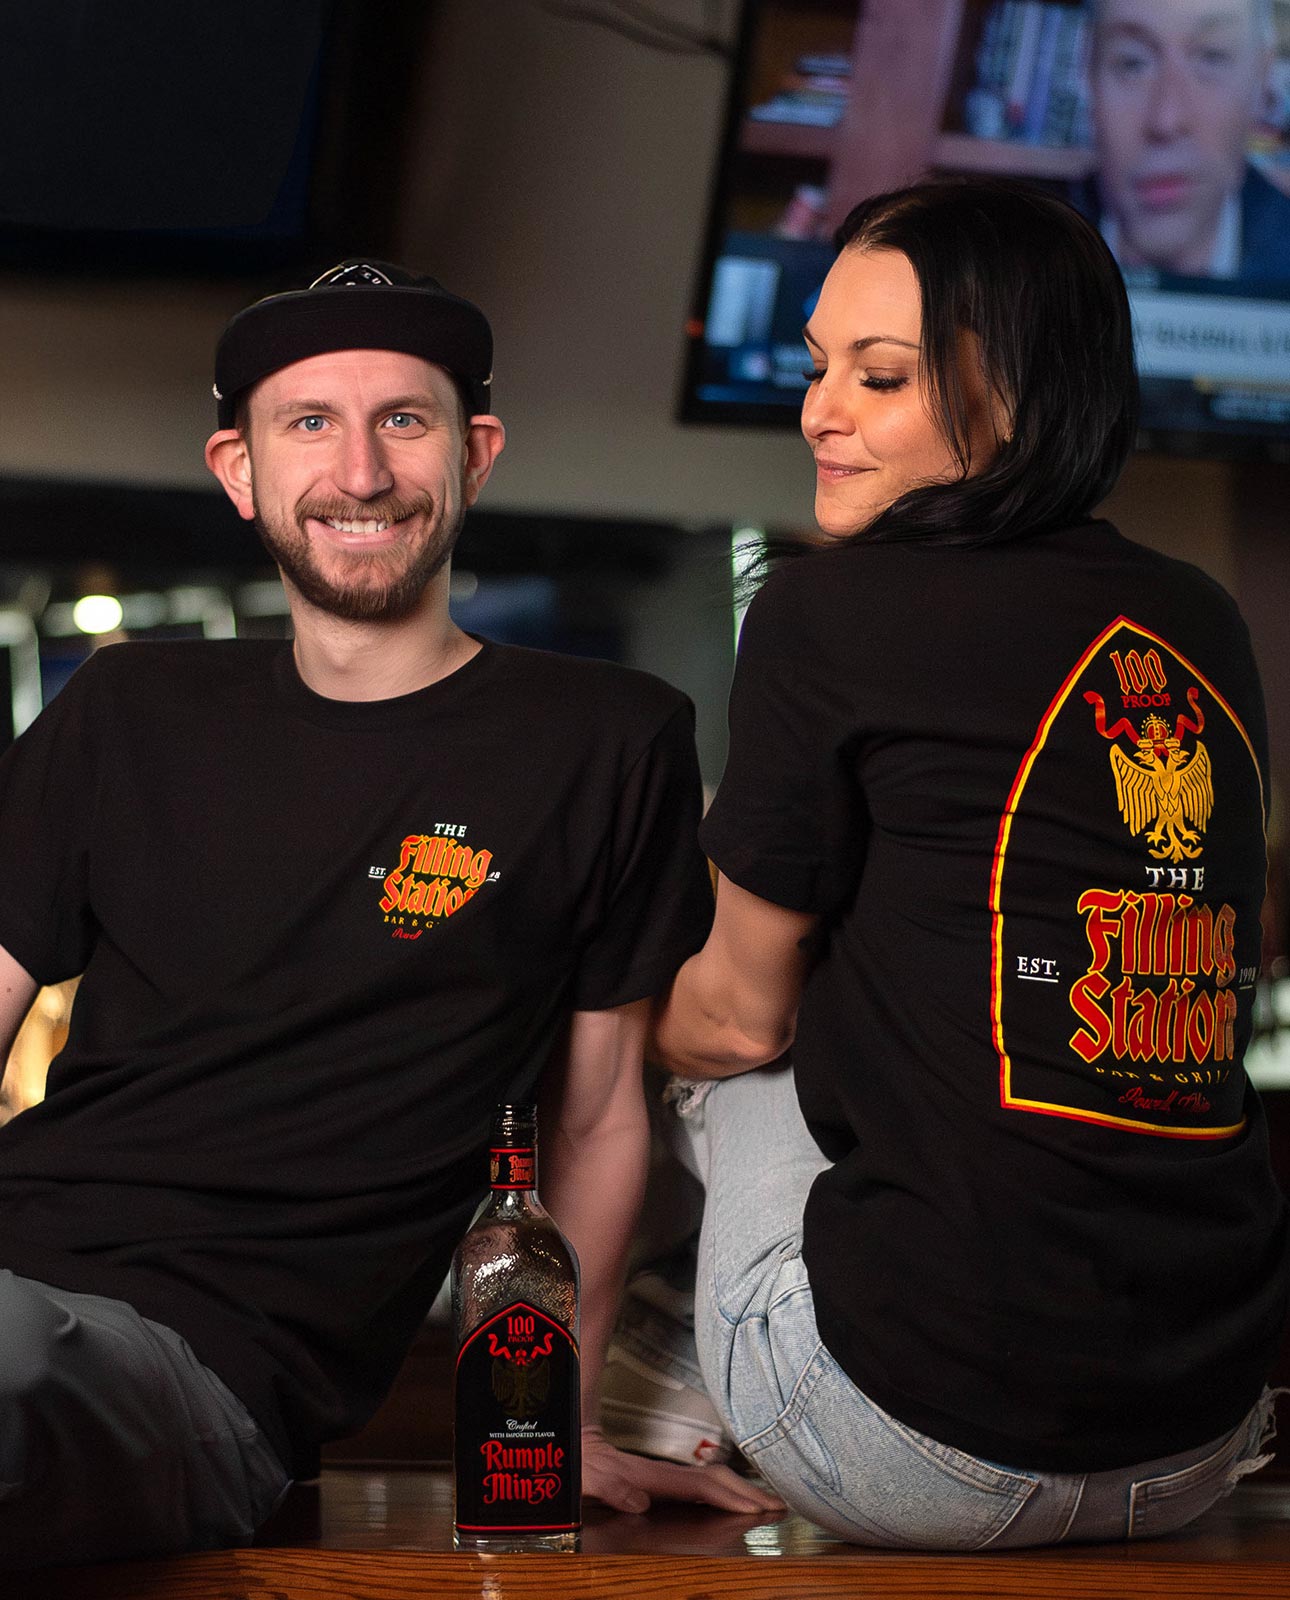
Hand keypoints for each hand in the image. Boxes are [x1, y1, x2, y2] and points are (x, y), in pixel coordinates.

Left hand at [580, 1424, 785, 1515]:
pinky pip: (695, 1485)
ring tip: (763, 1503)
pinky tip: (726, 1501)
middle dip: (745, 1492)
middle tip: (778, 1506)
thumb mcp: (585, 1476)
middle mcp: (658, 1473)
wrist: (566, 1437)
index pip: (700, 1486)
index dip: (730, 1496)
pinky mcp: (652, 1478)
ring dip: (736, 1491)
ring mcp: (657, 1474)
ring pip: (706, 1480)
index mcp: (649, 1476)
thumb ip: (610, 1486)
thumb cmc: (574, 1461)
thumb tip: (640, 1501)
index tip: (758, 1507)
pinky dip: (718, 1492)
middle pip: (712, 1479)